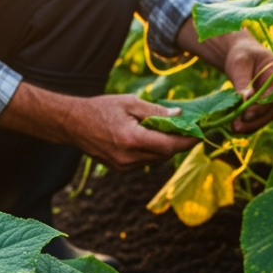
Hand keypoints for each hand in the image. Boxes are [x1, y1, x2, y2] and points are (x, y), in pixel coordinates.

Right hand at [66, 94, 199, 170]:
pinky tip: (150, 138)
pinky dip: (152, 151)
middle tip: (188, 130)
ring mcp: (123, 166)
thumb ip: (156, 111)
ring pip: (156, 160)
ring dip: (165, 148)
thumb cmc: (100, 108)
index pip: (169, 145)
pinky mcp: (119, 169)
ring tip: (170, 132)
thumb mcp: (130, 103)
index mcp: (131, 139)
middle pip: (165, 155)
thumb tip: (179, 114)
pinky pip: (144, 162)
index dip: (187, 141)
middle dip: (178, 143)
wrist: (72, 124)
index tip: (200, 134)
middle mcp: (128, 157)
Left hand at [177, 20, 272, 133]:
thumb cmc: (243, 55)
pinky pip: (260, 118)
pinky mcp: (267, 108)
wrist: (241, 56)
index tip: (246, 114)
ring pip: (267, 117)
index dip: (261, 106)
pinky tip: (235, 128)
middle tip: (237, 126)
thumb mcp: (240, 64)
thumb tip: (245, 99)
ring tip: (233, 129)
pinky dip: (248, 125)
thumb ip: (243, 82)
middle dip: (255, 120)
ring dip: (250, 126)